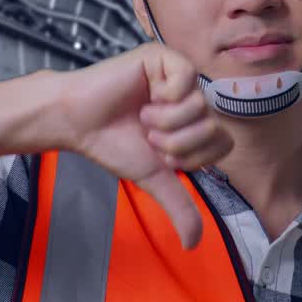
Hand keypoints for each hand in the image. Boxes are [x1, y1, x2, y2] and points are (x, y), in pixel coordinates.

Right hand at [53, 43, 232, 248]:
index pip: (223, 143)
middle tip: (148, 135)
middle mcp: (191, 98)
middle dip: (176, 142)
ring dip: (165, 121)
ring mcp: (179, 76)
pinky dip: (164, 96)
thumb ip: (178, 206)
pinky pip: (187, 79)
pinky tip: (144, 96)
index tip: (162, 155)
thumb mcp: (153, 178)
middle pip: (213, 126)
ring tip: (142, 116)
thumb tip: (193, 244)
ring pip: (199, 106)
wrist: (78, 122)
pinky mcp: (164, 58)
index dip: (193, 156)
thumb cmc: (112, 143)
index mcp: (193, 123)